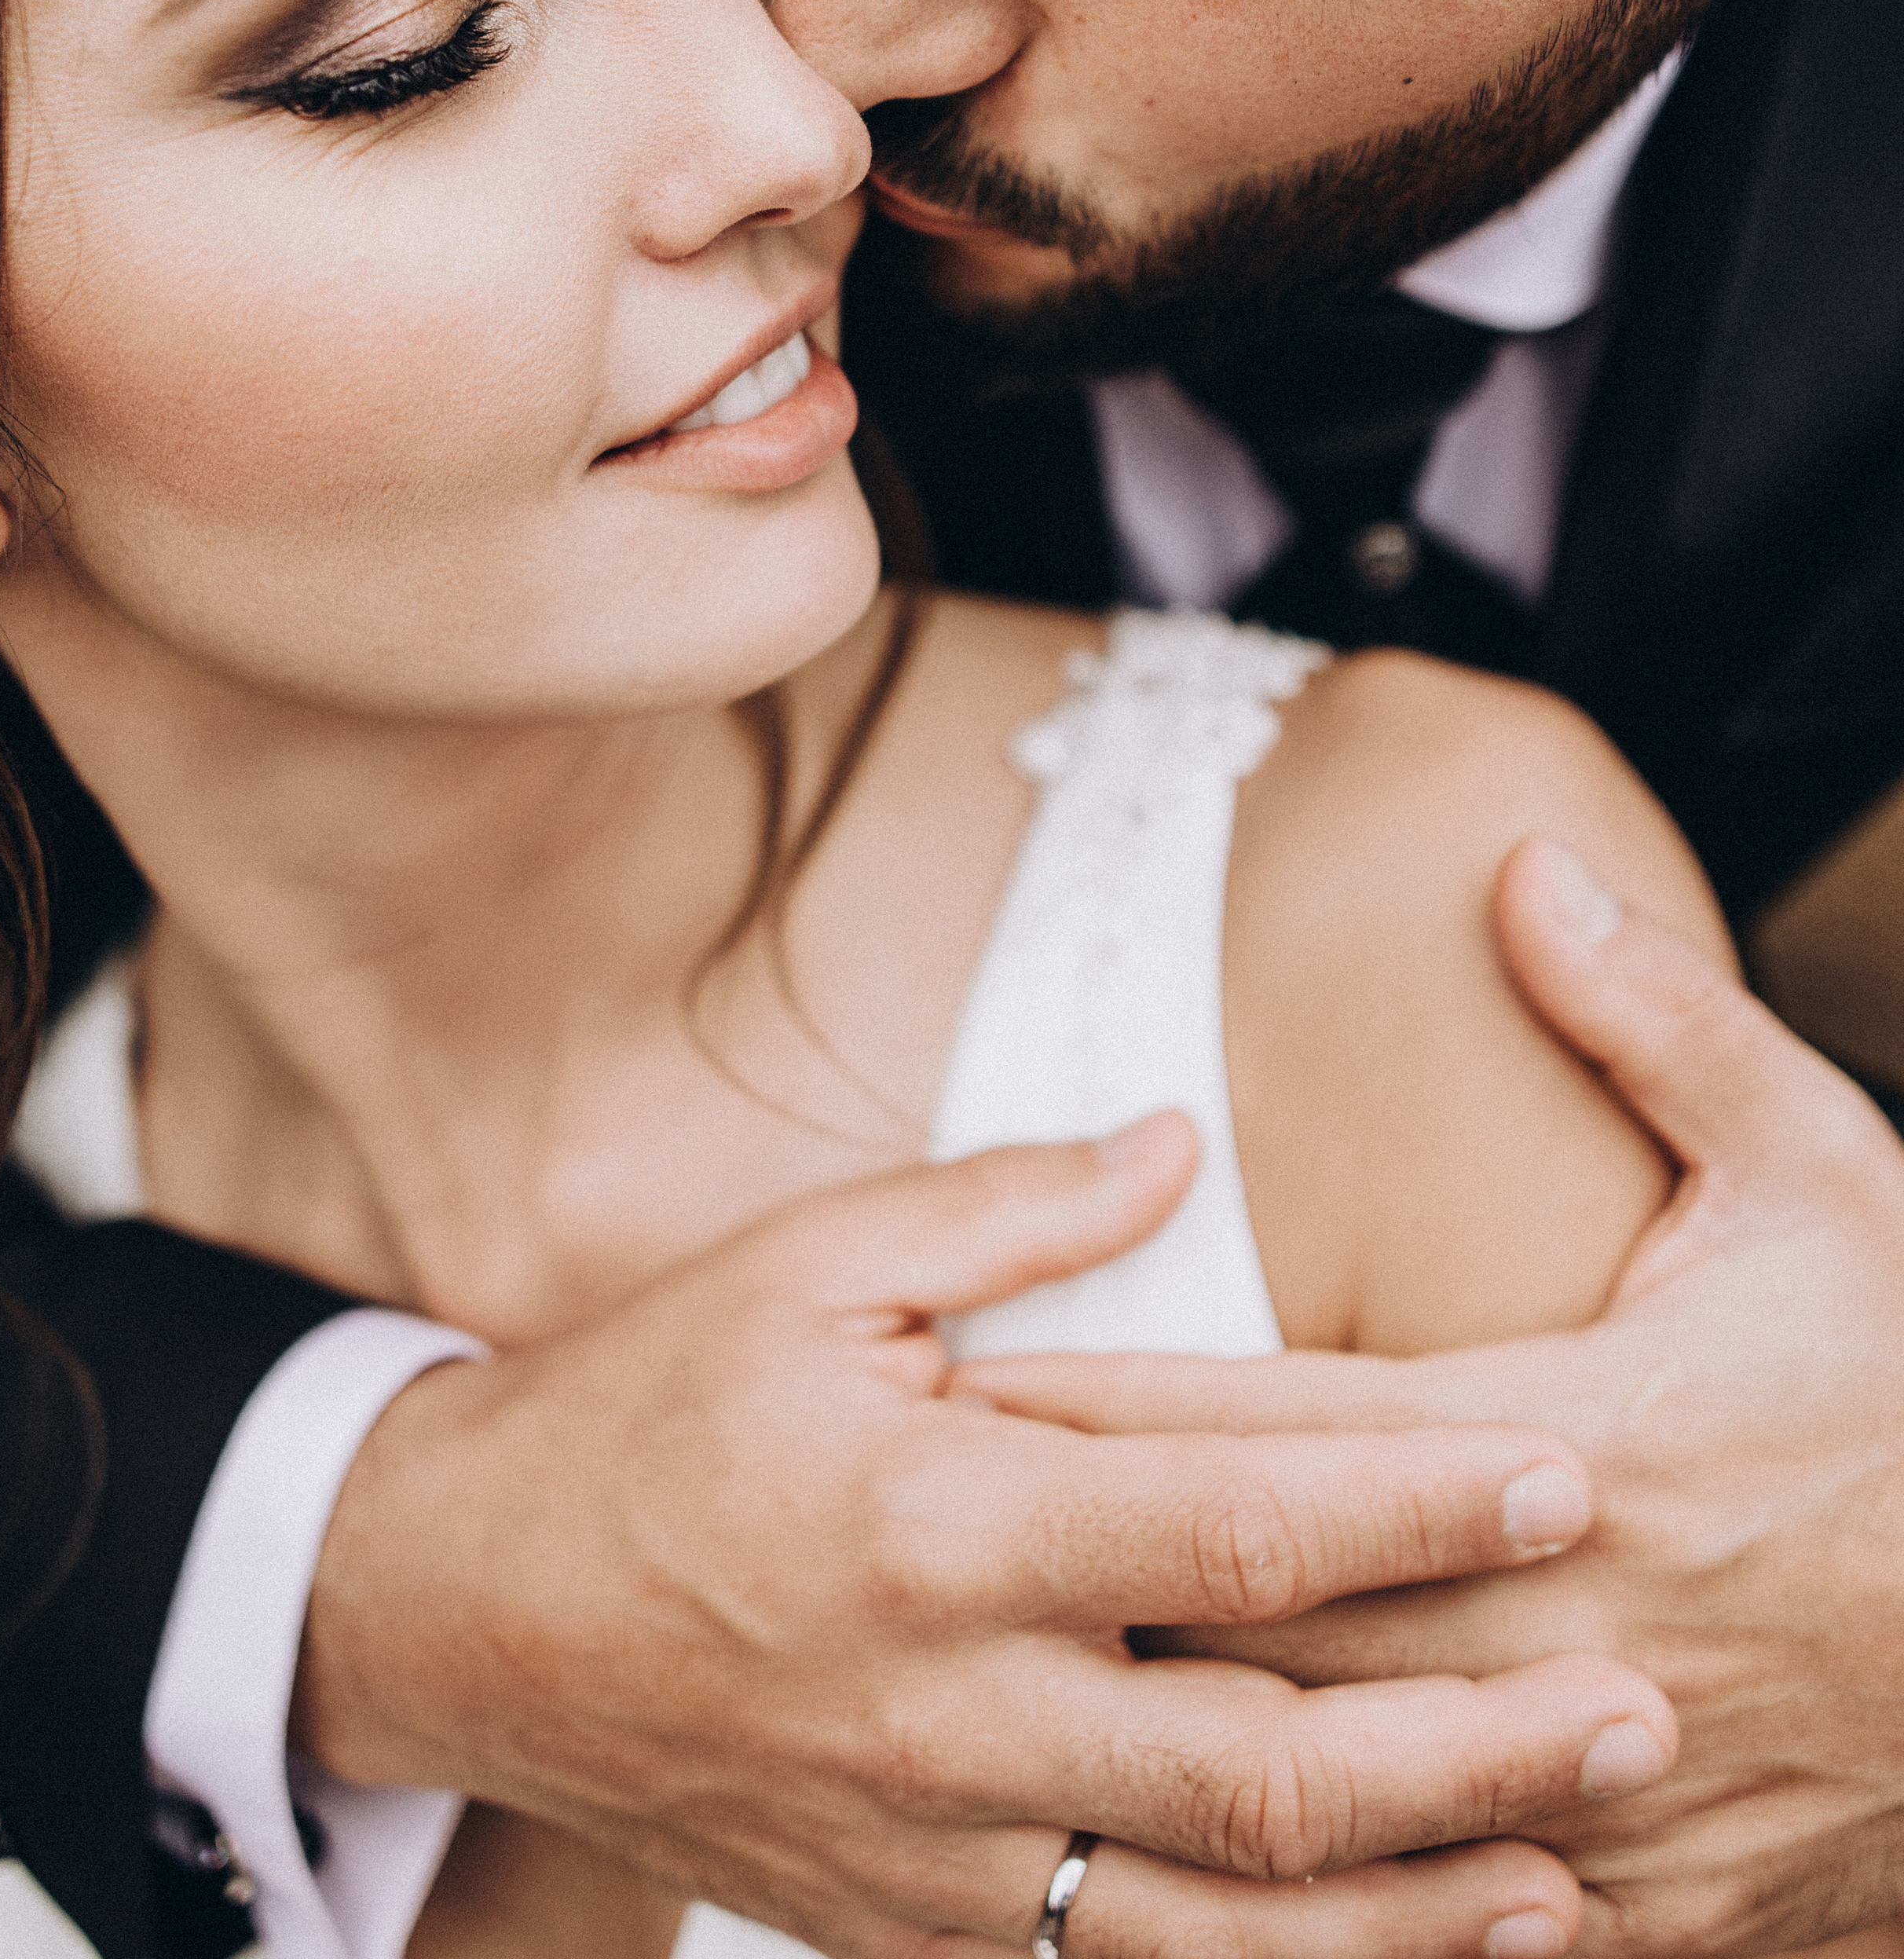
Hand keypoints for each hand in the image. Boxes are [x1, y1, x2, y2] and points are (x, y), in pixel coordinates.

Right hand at [298, 1110, 1673, 1958]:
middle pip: (1265, 1775)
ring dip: (1407, 1925)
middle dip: (1476, 1755)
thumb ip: (1008, 1209)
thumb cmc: (644, 1410)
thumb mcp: (805, 1265)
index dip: (1413, 1510)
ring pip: (1214, 1935)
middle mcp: (950, 1709)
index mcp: (936, 1521)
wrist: (460, 1608)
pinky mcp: (900, 1930)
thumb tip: (1177, 1143)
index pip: (1227, 1526)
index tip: (1563, 1479)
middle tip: (1638, 1710)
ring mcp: (927, 1848)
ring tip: (1569, 1890)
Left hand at [962, 843, 1903, 1957]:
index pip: (1275, 1426)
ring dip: (1157, 1749)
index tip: (958, 1386)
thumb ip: (1658, 1021)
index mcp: (1578, 1437)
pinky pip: (1435, 1924)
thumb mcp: (1821, 1171)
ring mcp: (1597, 1780)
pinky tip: (1186, 1879)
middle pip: (1259, 1611)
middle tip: (906, 1546)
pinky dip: (1307, 1906)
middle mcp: (1559, 1618)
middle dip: (1079, 1577)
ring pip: (1319, 1788)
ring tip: (988, 1703)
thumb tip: (1526, 866)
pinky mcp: (1652, 1896)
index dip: (1107, 1410)